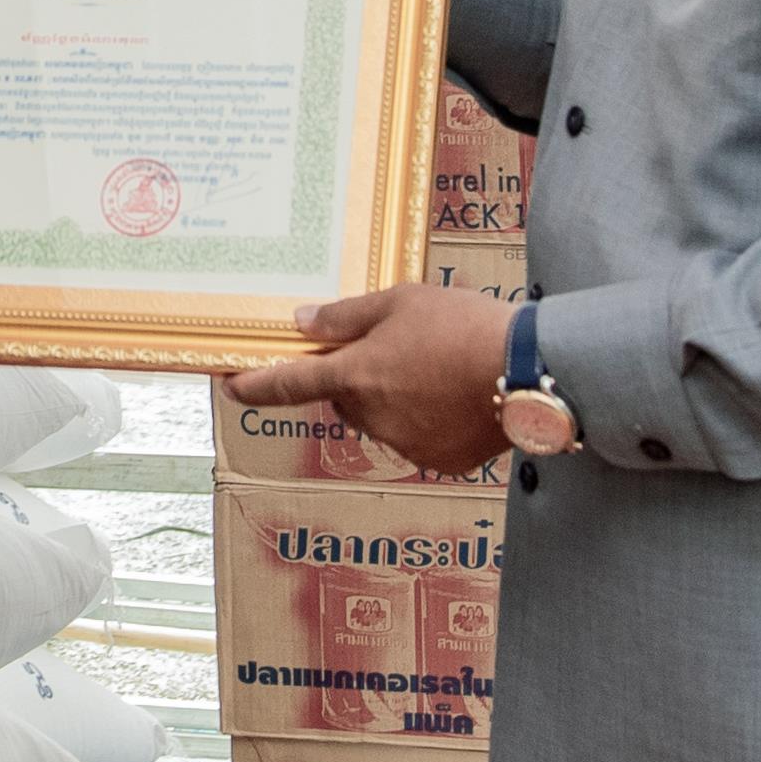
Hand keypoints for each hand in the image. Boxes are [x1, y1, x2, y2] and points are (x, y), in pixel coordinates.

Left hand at [224, 283, 510, 478]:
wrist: (530, 368)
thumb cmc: (464, 325)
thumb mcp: (402, 301)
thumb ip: (349, 316)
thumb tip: (304, 322)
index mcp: (356, 375)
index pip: (289, 382)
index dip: (256, 385)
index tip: (230, 386)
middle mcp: (373, 417)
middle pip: (347, 398)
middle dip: (361, 378)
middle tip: (402, 349)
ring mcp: (406, 444)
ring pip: (385, 419)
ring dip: (399, 398)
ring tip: (444, 367)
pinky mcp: (440, 461)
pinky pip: (422, 439)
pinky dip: (432, 420)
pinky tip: (461, 394)